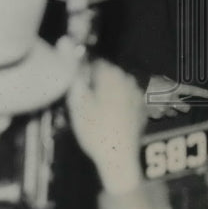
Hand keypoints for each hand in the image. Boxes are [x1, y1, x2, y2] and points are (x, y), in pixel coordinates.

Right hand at [65, 59, 145, 192]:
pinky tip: (110, 120)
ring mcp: (137, 94)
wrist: (119, 158)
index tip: (78, 90)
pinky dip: (118, 105)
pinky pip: (125, 100)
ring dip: (107, 95)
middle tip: (85, 106)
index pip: (95, 64)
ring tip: (97, 115)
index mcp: (112, 76)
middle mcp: (128, 80)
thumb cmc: (96, 132)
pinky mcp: (142, 108)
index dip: (84, 75)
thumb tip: (65, 50)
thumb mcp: (77, 105)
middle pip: (107, 75)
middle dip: (96, 85)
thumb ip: (73, 77)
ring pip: (117, 87)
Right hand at [144, 74, 207, 118]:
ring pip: (173, 114)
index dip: (202, 93)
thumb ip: (170, 85)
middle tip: (178, 105)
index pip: (192, 90)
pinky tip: (152, 107)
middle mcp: (172, 99)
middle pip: (185, 108)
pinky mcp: (157, 115)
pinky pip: (161, 116)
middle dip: (183, 107)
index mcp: (174, 88)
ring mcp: (165, 109)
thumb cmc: (148, 82)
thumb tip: (174, 89)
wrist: (135, 89)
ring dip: (169, 110)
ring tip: (159, 104)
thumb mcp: (162, 79)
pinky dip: (158, 113)